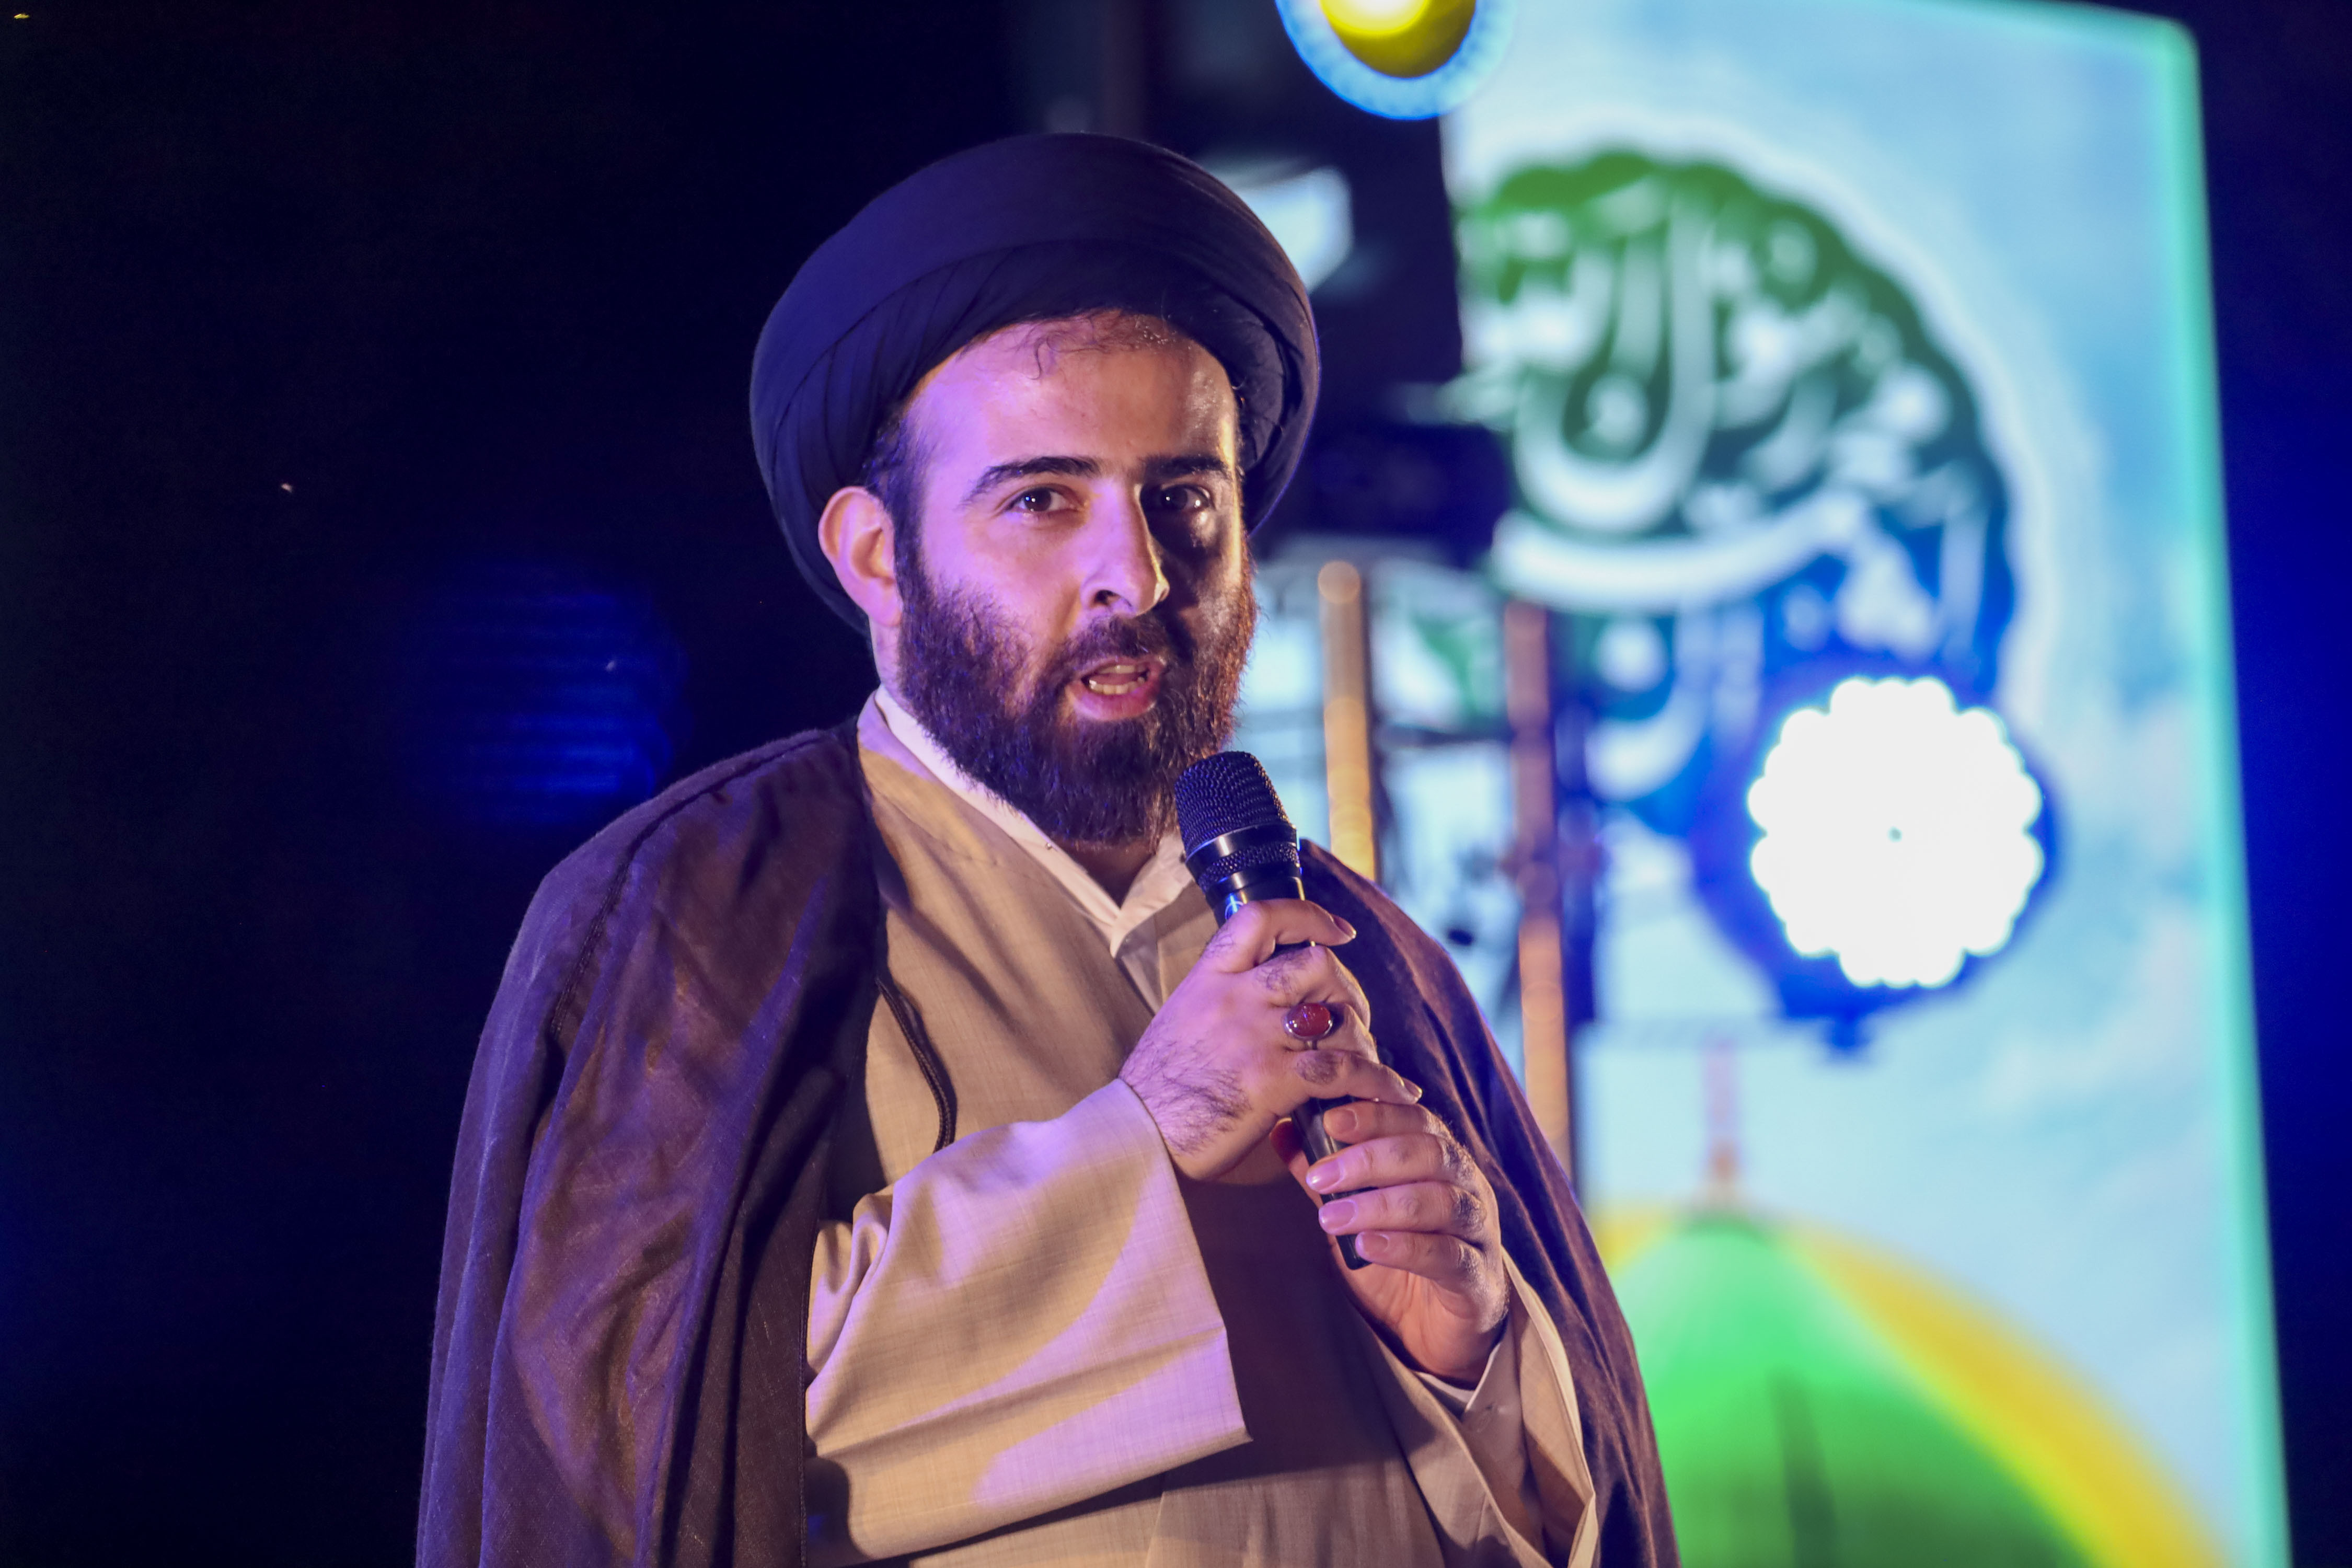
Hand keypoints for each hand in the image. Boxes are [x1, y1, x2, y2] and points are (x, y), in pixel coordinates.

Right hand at [1121, 899, 1421, 1181]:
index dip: (1309, 916)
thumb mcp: (1180, 1021)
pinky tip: (1391, 1093)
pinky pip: (1341, 1069)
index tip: (1339, 933)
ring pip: (1335, 1014)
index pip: (1261, 918)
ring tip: (1367, 1062)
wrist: (1132, 1137)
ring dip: (1362, 1038)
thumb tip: (1259, 999)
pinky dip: (1375, 1080)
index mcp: (1207, 978)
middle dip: (1347, 989)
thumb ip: (1219, 1001)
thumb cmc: (1156, 1090)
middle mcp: (1233, 997)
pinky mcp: (1270, 1081)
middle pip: (1316, 964)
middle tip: (1353, 1018)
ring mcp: (1253, 1037)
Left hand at [1276, 1100, 1509, 1384]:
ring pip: (1440, 1201)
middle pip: (1430, 1153)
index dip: (1376, 1115)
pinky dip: (1404, 1247)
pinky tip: (1366, 1247)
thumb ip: (1328, 1174)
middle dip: (1369, 1159)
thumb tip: (1283, 1131)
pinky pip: (1447, 1255)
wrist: (1440, 1328)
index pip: (1416, 1120)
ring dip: (1380, 1204)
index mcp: (1442, 1161)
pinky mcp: (1477, 1278)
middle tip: (1320, 1176)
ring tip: (1330, 1218)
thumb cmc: (1399, 1258)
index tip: (1330, 1120)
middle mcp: (1467, 1187)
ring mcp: (1478, 1231)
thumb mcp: (1357, 1212)